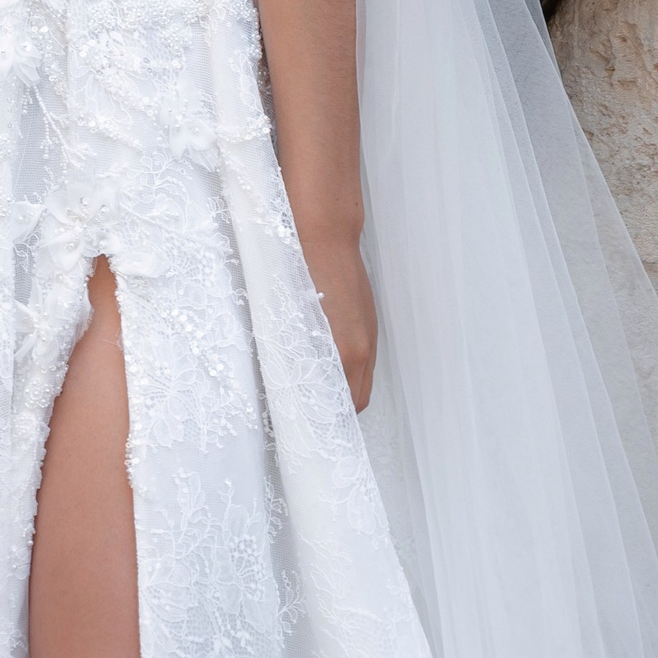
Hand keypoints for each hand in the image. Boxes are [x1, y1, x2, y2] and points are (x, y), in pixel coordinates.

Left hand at [306, 235, 377, 410]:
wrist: (322, 232)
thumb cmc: (298, 271)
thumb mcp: (288, 322)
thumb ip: (295, 359)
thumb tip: (290, 384)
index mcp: (347, 352)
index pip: (347, 407)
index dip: (328, 420)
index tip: (307, 425)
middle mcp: (364, 346)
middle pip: (358, 399)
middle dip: (337, 411)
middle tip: (308, 414)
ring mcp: (369, 332)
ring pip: (362, 377)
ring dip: (343, 388)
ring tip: (313, 390)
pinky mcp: (367, 319)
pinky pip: (363, 356)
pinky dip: (347, 366)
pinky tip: (323, 359)